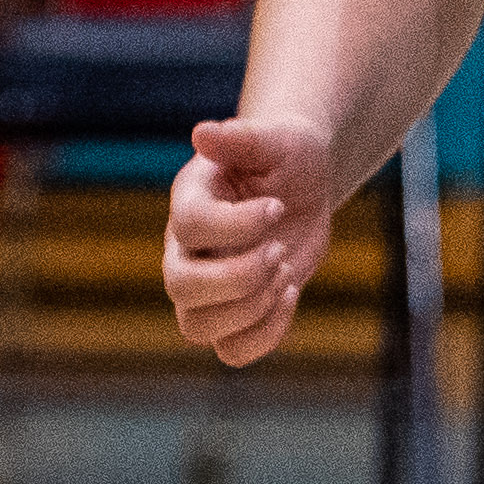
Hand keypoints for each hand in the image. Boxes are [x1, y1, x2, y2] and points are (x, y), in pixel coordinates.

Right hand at [162, 115, 338, 367]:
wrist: (302, 183)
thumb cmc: (286, 155)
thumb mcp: (276, 138)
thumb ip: (242, 138)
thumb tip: (202, 132)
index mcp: (190, 204)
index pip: (190, 226)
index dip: (238, 224)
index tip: (277, 206)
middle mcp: (185, 252)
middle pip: (181, 287)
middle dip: (241, 275)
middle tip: (281, 249)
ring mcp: (205, 288)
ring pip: (198, 327)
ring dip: (252, 307)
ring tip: (286, 269)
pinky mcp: (233, 315)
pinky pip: (232, 351)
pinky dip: (266, 334)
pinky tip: (292, 292)